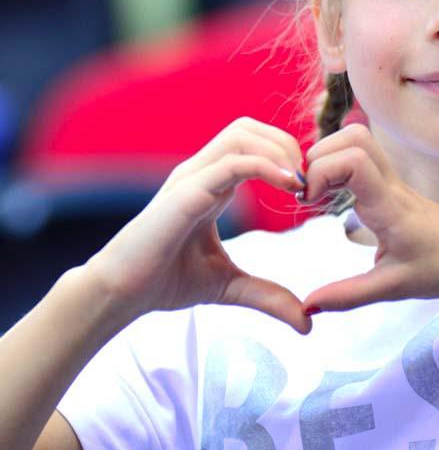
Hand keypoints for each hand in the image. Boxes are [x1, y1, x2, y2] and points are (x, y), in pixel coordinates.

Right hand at [86, 117, 310, 333]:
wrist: (120, 293)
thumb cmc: (163, 282)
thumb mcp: (228, 286)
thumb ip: (267, 296)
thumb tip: (306, 322)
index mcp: (211, 184)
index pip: (252, 144)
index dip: (285, 157)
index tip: (307, 191)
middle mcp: (201, 172)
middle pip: (249, 127)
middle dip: (286, 145)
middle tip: (307, 183)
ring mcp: (192, 177)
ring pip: (242, 134)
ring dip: (279, 151)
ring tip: (299, 184)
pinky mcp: (187, 191)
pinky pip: (232, 162)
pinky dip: (267, 166)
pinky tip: (289, 187)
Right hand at [300, 123, 438, 313]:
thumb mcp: (391, 288)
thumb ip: (347, 295)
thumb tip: (306, 307)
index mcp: (390, 206)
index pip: (354, 161)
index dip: (322, 171)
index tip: (308, 202)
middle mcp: (391, 184)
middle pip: (353, 137)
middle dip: (319, 156)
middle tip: (308, 192)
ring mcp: (393, 180)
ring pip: (358, 140)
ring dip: (328, 156)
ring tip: (316, 191)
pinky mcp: (393, 184)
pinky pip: (363, 156)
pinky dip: (338, 164)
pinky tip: (332, 194)